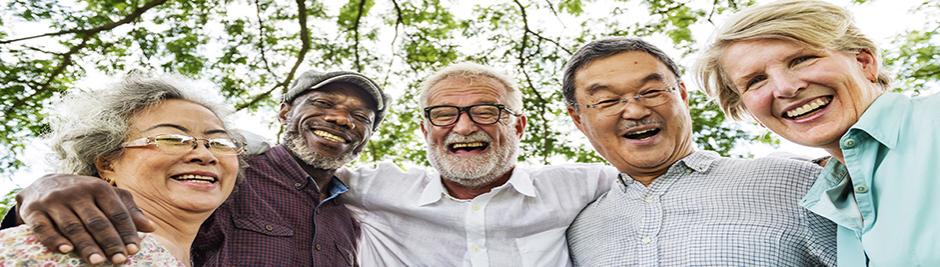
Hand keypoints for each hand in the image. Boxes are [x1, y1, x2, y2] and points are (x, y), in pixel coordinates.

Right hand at [16, 173, 155, 264]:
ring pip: (73, 227)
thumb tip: (151, 227)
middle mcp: (77, 192)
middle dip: (109, 242)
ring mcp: (54, 201)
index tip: (134, 250)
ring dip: (86, 246)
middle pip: (97, 221)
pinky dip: (54, 240)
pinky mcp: (33, 211)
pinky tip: (66, 251)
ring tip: (98, 262)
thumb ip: (128, 210)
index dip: (126, 232)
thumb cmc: (83, 194)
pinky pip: (43, 228)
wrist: (43, 183)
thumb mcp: (106, 196)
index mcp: (99, 188)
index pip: (117, 213)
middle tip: (119, 260)